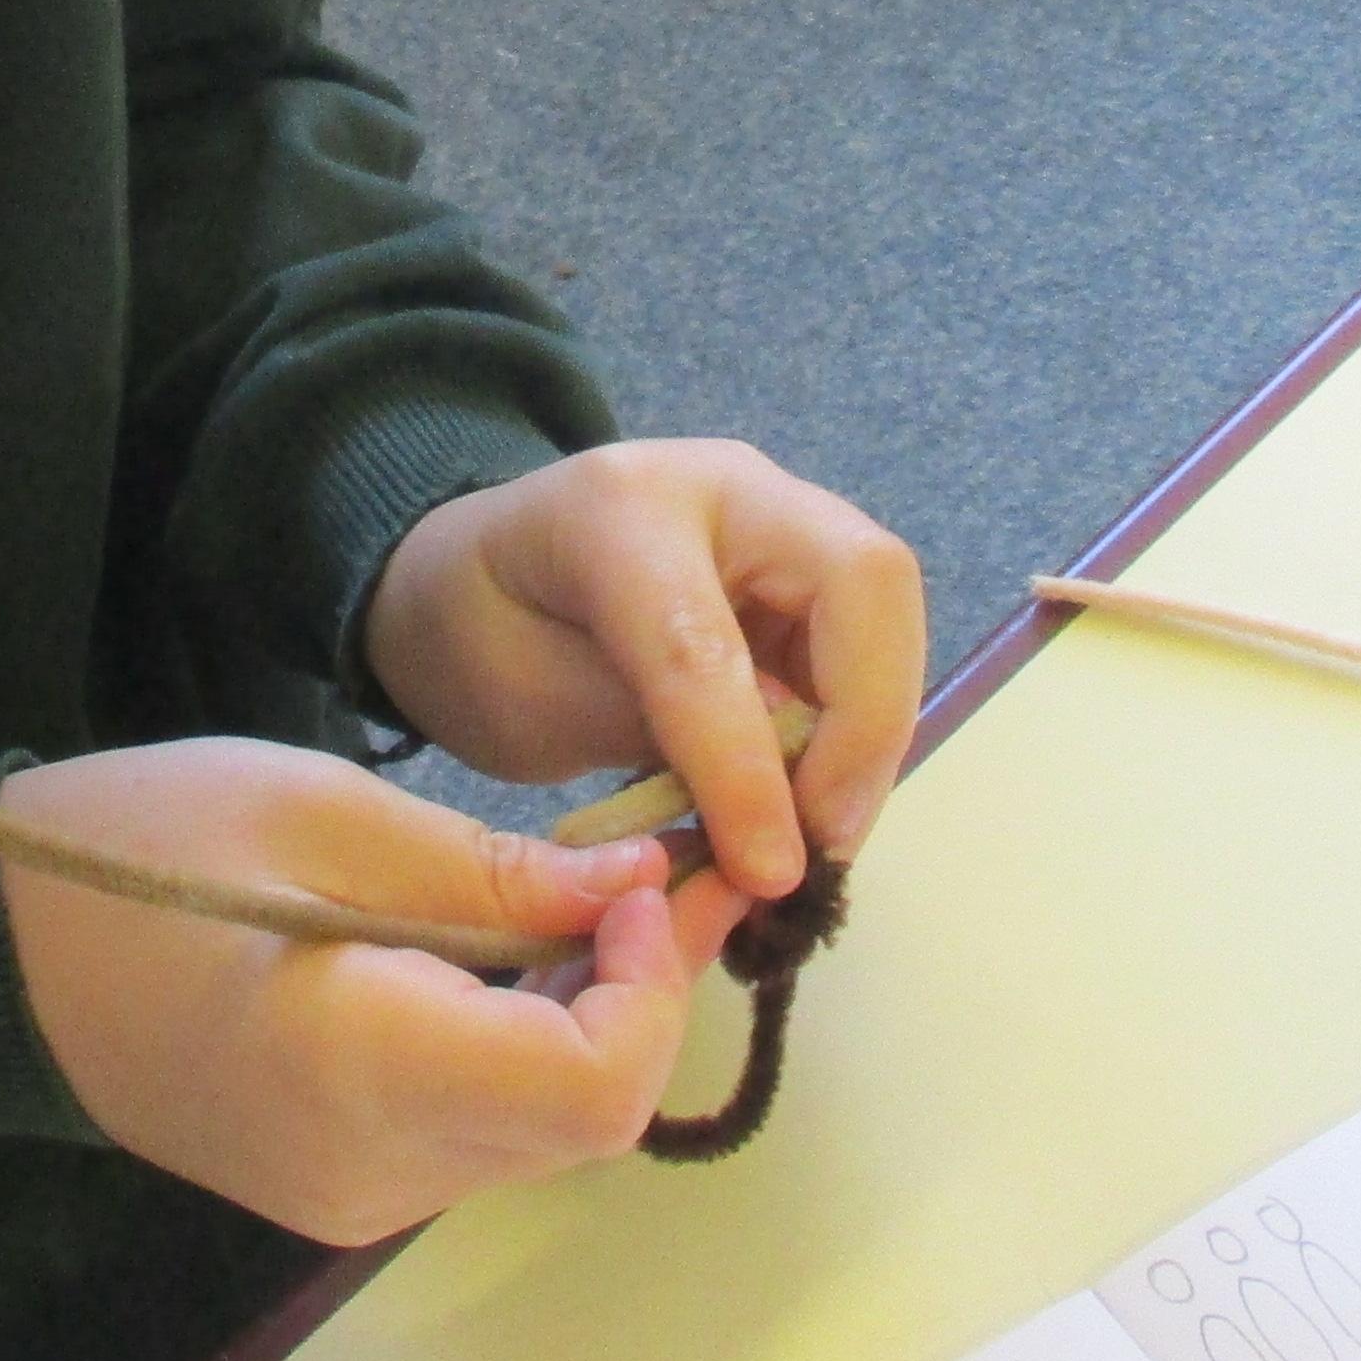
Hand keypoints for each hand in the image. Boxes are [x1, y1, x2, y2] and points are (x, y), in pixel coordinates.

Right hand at [0, 740, 715, 1243]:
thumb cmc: (134, 850)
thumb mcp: (318, 813)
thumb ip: (488, 871)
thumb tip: (638, 885)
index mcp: (358, 1068)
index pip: (591, 1086)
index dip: (652, 985)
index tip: (642, 876)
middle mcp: (368, 1169)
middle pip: (580, 1121)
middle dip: (640, 998)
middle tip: (655, 872)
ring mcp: (348, 1200)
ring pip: (538, 1138)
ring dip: (587, 1026)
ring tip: (587, 900)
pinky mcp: (332, 1196)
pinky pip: (474, 1139)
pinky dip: (520, 1055)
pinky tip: (505, 958)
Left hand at [358, 442, 924, 904]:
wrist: (475, 580)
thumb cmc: (483, 640)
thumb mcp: (534, 706)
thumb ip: (656, 745)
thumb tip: (780, 824)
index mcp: (617, 510)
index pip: (703, 644)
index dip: (743, 768)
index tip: (767, 874)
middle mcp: (722, 486)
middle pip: (860, 576)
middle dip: (864, 723)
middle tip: (823, 842)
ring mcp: (777, 516)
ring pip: (884, 609)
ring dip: (871, 736)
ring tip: (818, 838)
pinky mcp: (808, 566)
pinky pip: (867, 642)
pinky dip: (858, 730)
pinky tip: (814, 804)